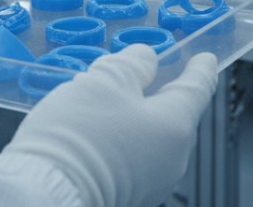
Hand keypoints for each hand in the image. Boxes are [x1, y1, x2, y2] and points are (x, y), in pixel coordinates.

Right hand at [3, 46, 218, 206]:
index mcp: (175, 126)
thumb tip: (146, 60)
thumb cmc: (79, 136)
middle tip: (137, 75)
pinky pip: (132, 158)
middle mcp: (172, 159)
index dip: (200, 68)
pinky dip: (120, 141)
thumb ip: (132, 63)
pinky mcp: (128, 195)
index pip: (198, 88)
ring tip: (99, 103)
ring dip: (133, 118)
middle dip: (156, 93)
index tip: (205, 59)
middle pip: (172, 115)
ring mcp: (151, 183)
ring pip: (149, 138)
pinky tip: (93, 132)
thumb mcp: (106, 80)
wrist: (47, 189)